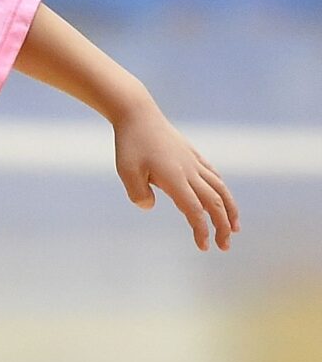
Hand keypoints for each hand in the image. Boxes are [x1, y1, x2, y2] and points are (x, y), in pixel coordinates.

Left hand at [113, 108, 238, 251]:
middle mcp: (190, 171)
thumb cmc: (130, 145)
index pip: (194, 210)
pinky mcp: (194, 155)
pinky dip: (222, 191)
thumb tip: (151, 206)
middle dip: (222, 226)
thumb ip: (138, 194)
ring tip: (235, 228)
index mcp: (174, 178)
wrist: (138, 115)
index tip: (204, 246)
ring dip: (230, 210)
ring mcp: (194, 162)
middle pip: (213, 202)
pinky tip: (223, 200)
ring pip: (220, 189)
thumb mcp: (126, 171)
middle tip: (225, 246)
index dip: (201, 229)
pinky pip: (214, 176)